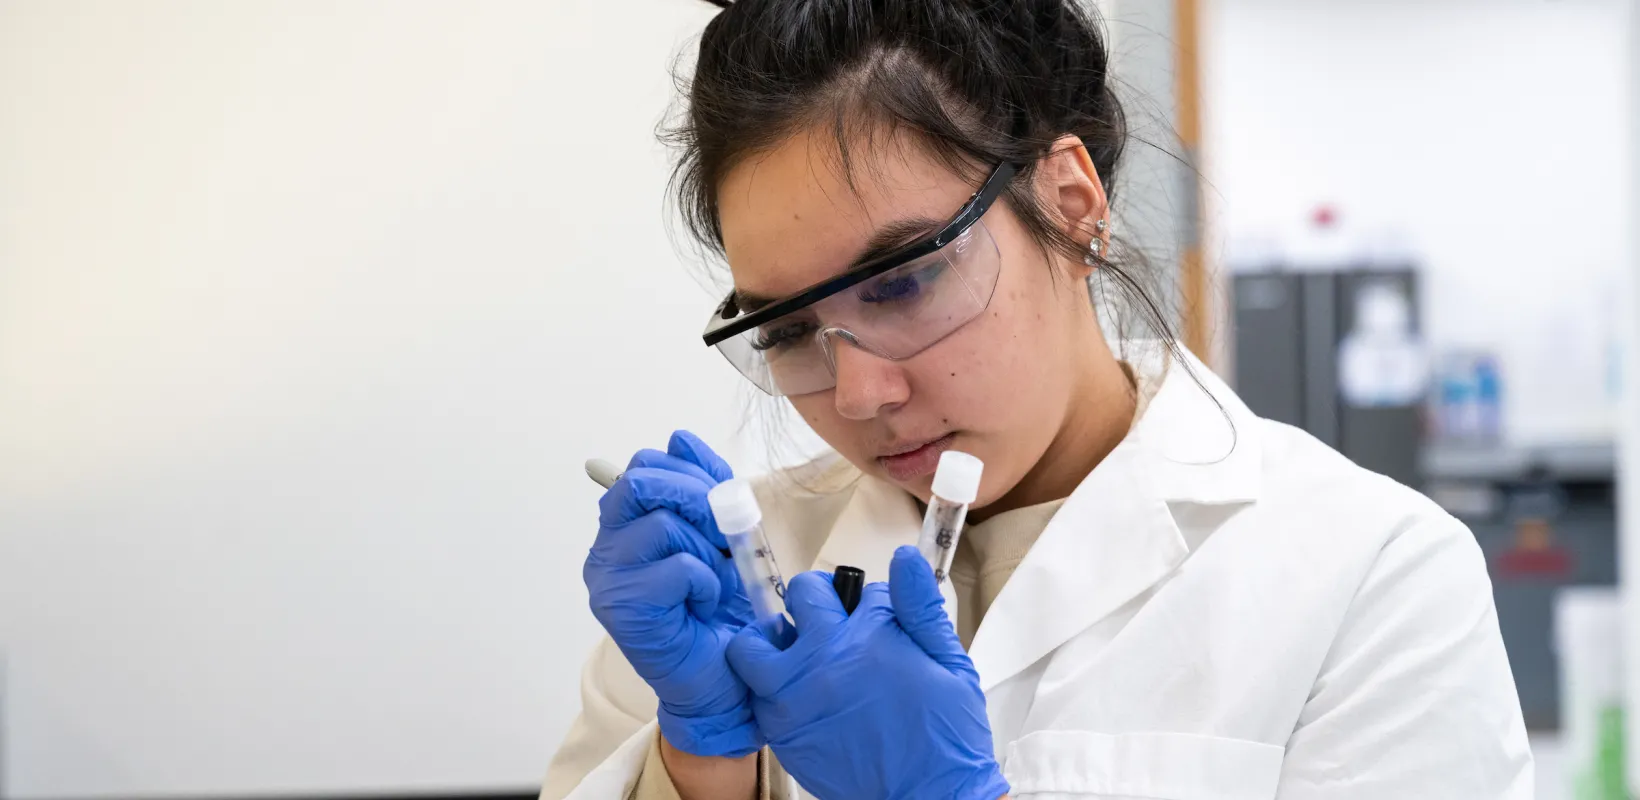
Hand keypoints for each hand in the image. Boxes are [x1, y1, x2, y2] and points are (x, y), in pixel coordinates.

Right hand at [583, 430, 760, 756]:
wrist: (725, 679)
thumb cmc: (722, 611)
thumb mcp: (722, 536)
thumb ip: (702, 490)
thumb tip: (679, 438)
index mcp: (625, 526)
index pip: (645, 464)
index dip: (692, 469)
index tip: (724, 495)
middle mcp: (606, 548)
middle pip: (640, 480)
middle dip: (696, 496)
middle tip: (724, 531)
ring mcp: (608, 579)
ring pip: (661, 523)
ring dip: (707, 547)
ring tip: (715, 577)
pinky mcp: (624, 609)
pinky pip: (676, 567)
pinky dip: (706, 580)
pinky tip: (705, 602)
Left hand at [726, 546, 1008, 799]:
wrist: (927, 798)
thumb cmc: (944, 735)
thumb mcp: (948, 662)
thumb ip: (921, 607)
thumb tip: (905, 557)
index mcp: (868, 637)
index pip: (857, 589)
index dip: (868, 600)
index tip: (875, 617)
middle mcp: (823, 660)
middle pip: (799, 596)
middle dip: (816, 600)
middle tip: (830, 621)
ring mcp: (795, 697)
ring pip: (753, 644)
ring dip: (771, 640)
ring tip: (794, 651)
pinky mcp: (781, 730)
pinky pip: (753, 692)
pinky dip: (767, 686)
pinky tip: (795, 694)